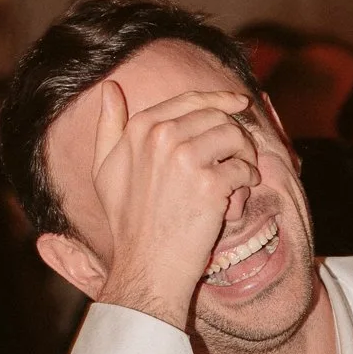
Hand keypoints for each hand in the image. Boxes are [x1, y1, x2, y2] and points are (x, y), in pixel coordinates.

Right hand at [92, 82, 261, 327]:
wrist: (146, 266)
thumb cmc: (127, 222)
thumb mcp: (105, 171)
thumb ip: (108, 127)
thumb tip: (110, 88)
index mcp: (140, 128)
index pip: (191, 100)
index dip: (220, 99)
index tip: (240, 104)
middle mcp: (162, 136)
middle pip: (218, 116)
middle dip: (235, 135)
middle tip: (239, 160)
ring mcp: (186, 158)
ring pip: (235, 137)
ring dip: (246, 157)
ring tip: (240, 179)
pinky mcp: (209, 183)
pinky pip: (243, 170)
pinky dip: (247, 183)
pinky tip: (237, 198)